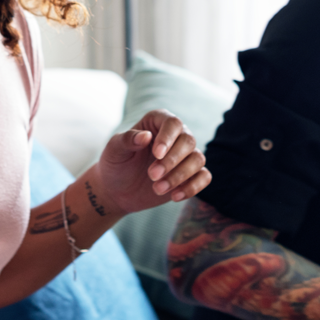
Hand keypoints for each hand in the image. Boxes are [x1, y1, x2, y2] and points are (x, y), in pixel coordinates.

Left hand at [90, 109, 210, 216]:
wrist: (117, 190)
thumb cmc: (115, 164)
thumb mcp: (114, 150)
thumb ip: (128, 140)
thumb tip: (145, 136)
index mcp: (157, 122)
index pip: (173, 123)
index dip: (168, 138)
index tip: (156, 154)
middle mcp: (175, 136)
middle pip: (188, 141)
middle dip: (172, 161)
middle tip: (152, 175)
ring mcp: (184, 156)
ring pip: (198, 159)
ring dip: (180, 176)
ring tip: (157, 189)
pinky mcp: (190, 175)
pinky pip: (204, 176)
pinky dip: (193, 187)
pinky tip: (175, 196)